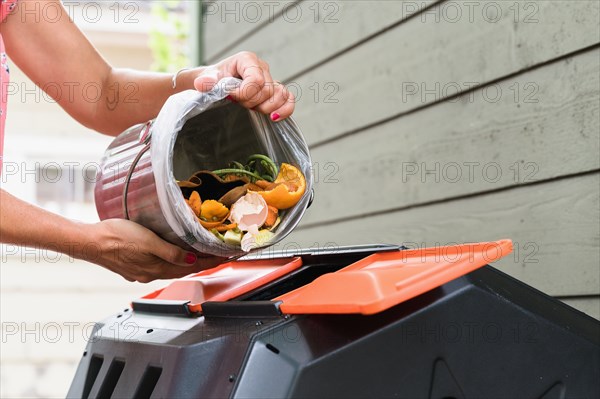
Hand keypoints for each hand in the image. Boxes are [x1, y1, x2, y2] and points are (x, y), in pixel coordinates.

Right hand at [78, 219, 224, 282]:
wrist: (89, 242)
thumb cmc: (115, 237)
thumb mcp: (149, 241)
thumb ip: (171, 253)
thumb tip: (191, 261)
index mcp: (156, 268)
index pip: (191, 267)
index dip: (210, 262)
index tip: (225, 257)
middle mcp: (150, 273)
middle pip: (184, 270)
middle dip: (203, 263)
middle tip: (218, 256)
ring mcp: (141, 271)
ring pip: (171, 268)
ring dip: (187, 263)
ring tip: (201, 255)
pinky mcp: (132, 266)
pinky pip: (159, 265)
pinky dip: (171, 261)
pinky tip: (172, 256)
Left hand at [193, 52, 294, 121]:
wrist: (215, 85)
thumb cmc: (211, 80)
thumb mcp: (204, 79)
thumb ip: (205, 81)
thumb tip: (202, 84)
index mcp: (247, 60)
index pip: (256, 80)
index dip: (244, 94)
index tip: (230, 97)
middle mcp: (261, 68)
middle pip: (266, 91)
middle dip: (251, 102)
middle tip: (237, 103)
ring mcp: (270, 80)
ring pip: (280, 95)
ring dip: (265, 107)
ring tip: (251, 109)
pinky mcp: (275, 92)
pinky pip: (289, 99)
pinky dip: (285, 109)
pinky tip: (273, 118)